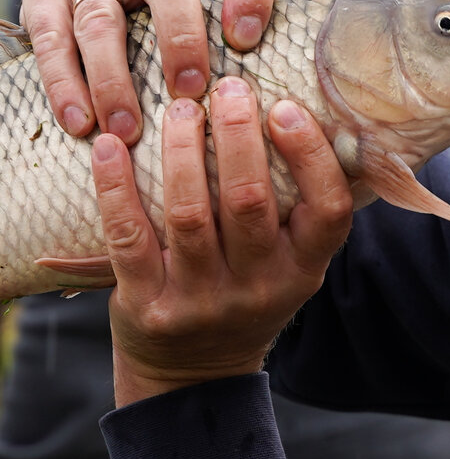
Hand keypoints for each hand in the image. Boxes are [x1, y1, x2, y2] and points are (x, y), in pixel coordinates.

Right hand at [20, 0, 273, 143]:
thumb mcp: (214, 10)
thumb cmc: (179, 16)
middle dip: (180, 38)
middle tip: (189, 93)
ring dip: (113, 79)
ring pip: (101, 17)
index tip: (248, 43)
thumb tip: (288, 104)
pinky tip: (81, 122)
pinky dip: (65, 83)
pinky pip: (50, 35)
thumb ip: (245, 36)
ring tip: (127, 131)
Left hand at [93, 76, 352, 405]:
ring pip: (190, 214)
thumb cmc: (250, 289)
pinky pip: (130, 237)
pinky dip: (116, 188)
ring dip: (182, 151)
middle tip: (227, 87)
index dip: (310, 155)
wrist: (194, 370)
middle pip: (250, 201)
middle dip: (238, 135)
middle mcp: (259, 287)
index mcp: (304, 270)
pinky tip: (111, 147)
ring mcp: (202, 299)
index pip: (328, 211)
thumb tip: (313, 113)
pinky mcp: (148, 304)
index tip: (285, 108)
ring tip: (180, 108)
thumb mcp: (292, 261)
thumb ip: (302, 206)